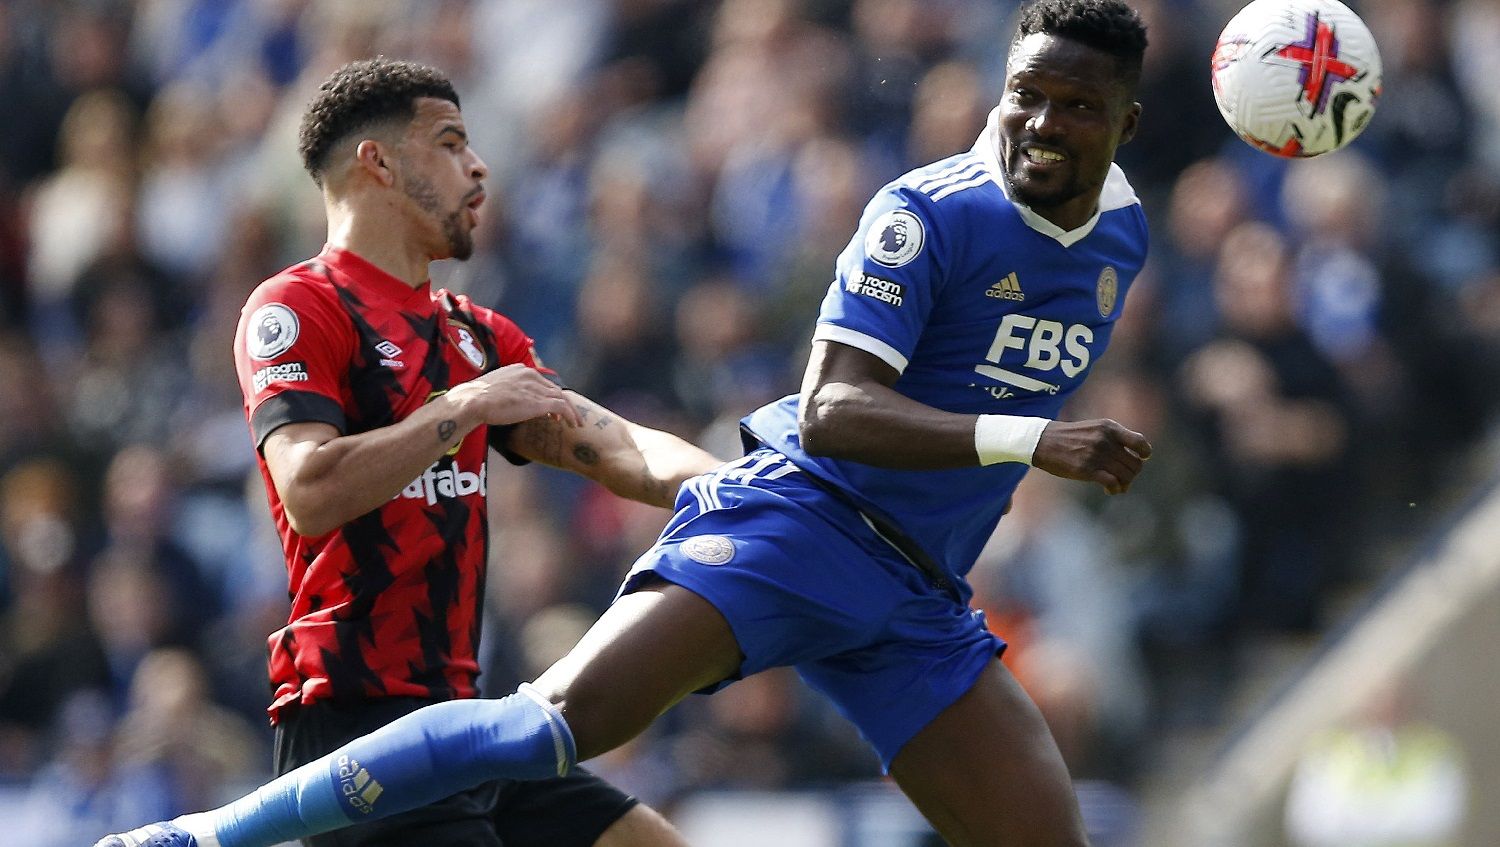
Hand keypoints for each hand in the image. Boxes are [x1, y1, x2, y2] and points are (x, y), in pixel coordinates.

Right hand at [450, 364, 582, 427]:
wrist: (474, 400)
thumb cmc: (477, 398)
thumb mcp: (495, 387)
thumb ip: (508, 390)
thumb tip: (510, 402)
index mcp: (521, 370)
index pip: (543, 382)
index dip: (551, 395)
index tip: (554, 407)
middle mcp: (531, 375)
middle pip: (555, 389)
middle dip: (564, 403)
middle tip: (570, 416)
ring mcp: (535, 388)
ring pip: (561, 397)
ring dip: (570, 411)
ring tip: (575, 423)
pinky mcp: (538, 402)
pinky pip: (561, 407)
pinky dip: (569, 415)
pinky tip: (571, 424)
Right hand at [1031, 418, 1151, 494]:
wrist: (1043, 441)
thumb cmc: (1069, 437)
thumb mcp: (1094, 428)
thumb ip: (1113, 438)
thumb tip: (1136, 457)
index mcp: (1109, 427)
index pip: (1141, 443)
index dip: (1144, 454)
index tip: (1139, 459)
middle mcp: (1106, 440)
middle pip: (1135, 464)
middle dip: (1132, 474)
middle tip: (1123, 478)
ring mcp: (1097, 455)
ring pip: (1126, 475)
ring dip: (1125, 484)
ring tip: (1117, 486)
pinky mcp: (1087, 470)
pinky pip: (1113, 483)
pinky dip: (1115, 489)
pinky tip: (1110, 490)